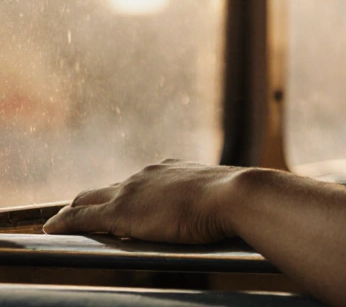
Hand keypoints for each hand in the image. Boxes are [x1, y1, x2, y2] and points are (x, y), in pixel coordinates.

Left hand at [43, 159, 244, 243]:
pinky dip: (65, 221)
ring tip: (63, 221)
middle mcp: (149, 174)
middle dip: (94, 199)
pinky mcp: (120, 211)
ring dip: (77, 209)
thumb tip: (230, 212)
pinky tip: (52, 228)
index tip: (124, 202)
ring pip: (91, 197)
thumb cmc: (240, 200)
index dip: (128, 193)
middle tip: (82, 212)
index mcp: (173, 169)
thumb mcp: (225, 197)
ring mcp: (133, 190)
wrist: (236, 196)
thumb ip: (215, 201)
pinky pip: (81, 216)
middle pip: (110, 186)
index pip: (140, 182)